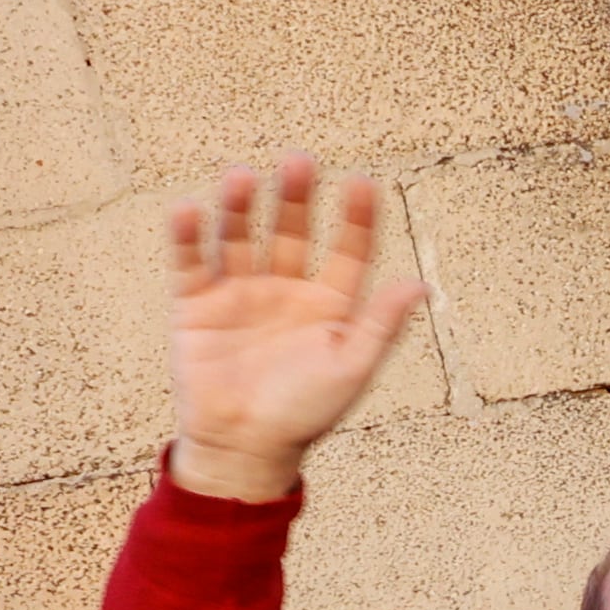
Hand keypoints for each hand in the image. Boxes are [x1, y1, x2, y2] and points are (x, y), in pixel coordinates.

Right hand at [164, 156, 426, 502]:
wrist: (244, 447)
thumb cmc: (305, 412)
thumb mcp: (351, 367)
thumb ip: (381, 324)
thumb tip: (421, 284)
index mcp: (330, 303)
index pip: (348, 249)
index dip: (356, 217)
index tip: (364, 183)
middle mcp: (286, 289)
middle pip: (291, 231)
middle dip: (295, 198)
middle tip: (300, 162)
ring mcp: (239, 293)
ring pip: (240, 237)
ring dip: (240, 207)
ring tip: (242, 176)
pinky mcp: (196, 305)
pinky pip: (191, 263)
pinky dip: (188, 237)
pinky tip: (189, 210)